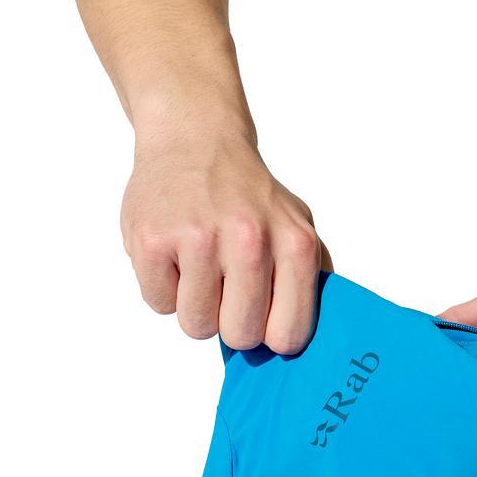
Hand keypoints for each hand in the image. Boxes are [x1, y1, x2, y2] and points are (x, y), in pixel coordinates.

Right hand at [121, 120, 331, 353]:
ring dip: (195, 304)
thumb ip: (313, 277)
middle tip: (226, 284)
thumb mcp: (299, 224)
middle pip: (240, 337)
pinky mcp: (151, 240)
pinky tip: (174, 252)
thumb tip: (325, 331)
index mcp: (295, 243)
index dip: (270, 333)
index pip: (287, 336)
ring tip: (199, 264)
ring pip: (196, 325)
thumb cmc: (248, 195)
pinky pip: (158, 304)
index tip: (263, 314)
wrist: (195, 139)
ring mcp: (197, 239)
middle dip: (230, 321)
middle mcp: (250, 239)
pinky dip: (163, 286)